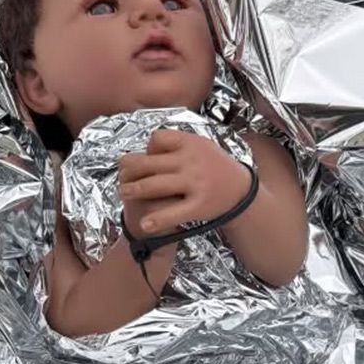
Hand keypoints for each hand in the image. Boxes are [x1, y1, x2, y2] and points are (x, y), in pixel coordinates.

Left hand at [118, 129, 251, 236]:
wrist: (242, 191)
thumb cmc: (217, 167)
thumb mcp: (202, 146)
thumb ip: (178, 144)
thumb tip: (148, 145)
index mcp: (191, 143)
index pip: (157, 139)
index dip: (147, 149)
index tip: (148, 158)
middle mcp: (190, 161)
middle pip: (148, 163)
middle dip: (129, 171)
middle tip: (121, 177)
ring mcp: (194, 183)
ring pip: (154, 186)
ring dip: (133, 190)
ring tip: (124, 193)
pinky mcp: (199, 205)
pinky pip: (173, 212)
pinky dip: (157, 219)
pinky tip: (145, 224)